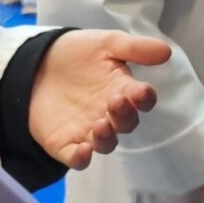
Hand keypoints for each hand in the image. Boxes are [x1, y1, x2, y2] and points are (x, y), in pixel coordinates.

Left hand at [29, 29, 171, 168]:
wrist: (37, 62)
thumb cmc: (78, 53)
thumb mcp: (106, 43)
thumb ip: (135, 48)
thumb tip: (166, 51)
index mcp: (123, 90)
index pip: (142, 100)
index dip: (144, 98)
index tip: (141, 92)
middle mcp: (110, 114)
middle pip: (126, 123)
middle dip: (124, 116)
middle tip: (115, 101)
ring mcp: (88, 130)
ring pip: (106, 144)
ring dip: (107, 138)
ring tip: (102, 125)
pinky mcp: (65, 143)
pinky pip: (77, 158)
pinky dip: (82, 158)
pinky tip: (83, 151)